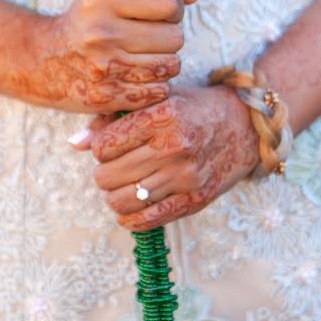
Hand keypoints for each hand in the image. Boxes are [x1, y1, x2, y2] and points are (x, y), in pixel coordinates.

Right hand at [19, 0, 187, 113]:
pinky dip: (155, 85)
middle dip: (170, 37)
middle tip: (153, 37)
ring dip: (165, 62)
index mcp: (103, 0)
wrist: (41, 61)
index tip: (160, 13)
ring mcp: (106, 68)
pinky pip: (159, 91)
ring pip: (171, 66)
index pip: (170, 4)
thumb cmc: (84, 21)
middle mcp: (103, 33)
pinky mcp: (109, 97)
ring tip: (145, 56)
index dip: (173, 9)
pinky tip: (137, 76)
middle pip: (176, 38)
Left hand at [83, 85, 260, 229]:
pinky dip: (130, 216)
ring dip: (115, 194)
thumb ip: (113, 118)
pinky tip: (133, 204)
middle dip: (104, 172)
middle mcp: (174, 147)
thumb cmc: (194, 109)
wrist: (245, 126)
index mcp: (162, 116)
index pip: (103, 146)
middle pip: (107, 176)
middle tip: (116, 165)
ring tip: (125, 183)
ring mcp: (185, 177)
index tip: (112, 144)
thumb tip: (75, 143)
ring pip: (120, 201)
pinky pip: (145, 220)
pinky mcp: (194, 201)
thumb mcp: (156, 100)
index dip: (101, 146)